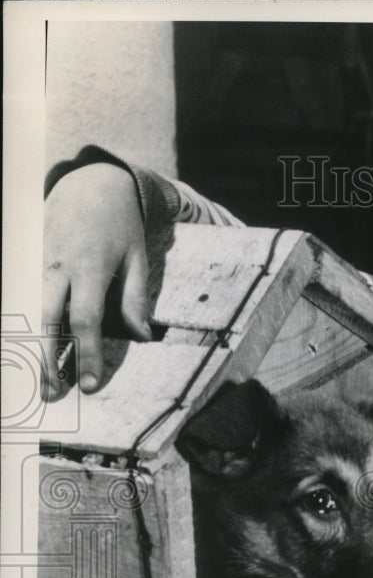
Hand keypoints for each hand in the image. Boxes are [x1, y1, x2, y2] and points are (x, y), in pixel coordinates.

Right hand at [42, 163, 150, 398]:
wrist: (90, 183)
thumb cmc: (120, 224)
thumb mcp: (137, 257)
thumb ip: (136, 299)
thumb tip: (142, 337)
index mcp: (89, 267)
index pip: (86, 320)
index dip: (87, 354)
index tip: (90, 385)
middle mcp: (58, 266)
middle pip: (48, 320)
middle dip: (50, 360)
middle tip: (54, 394)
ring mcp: (39, 261)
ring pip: (32, 311)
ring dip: (35, 348)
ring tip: (42, 381)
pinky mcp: (30, 259)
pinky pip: (26, 297)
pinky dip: (28, 325)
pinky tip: (31, 350)